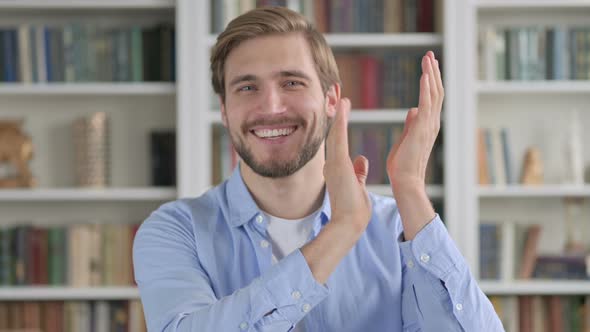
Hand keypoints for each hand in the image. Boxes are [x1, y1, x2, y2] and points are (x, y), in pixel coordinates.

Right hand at [323, 98, 371, 232]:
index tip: (340, 107)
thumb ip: (358, 172)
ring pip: (335, 132)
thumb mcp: (357, 185)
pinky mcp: (337, 165)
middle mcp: (333, 162)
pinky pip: (338, 138)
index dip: (338, 123)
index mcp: (338, 167)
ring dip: (336, 113)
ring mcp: (334, 163)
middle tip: (334, 93)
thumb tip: (362, 161)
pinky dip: (339, 121)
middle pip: (334, 133)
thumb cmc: (353, 209)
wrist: (349, 222)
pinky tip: (342, 106)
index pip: (339, 140)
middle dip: (335, 113)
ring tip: (338, 95)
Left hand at [386, 51, 443, 194]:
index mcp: (427, 125)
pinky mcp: (422, 128)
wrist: (405, 181)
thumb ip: (411, 124)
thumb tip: (413, 109)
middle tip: (430, 55)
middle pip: (436, 92)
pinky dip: (427, 88)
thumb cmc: (403, 165)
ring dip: (431, 74)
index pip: (432, 98)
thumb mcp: (406, 139)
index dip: (431, 81)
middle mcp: (432, 123)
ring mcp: (429, 125)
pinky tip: (425, 74)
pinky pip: (427, 104)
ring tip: (428, 58)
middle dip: (433, 72)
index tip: (428, 66)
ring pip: (434, 94)